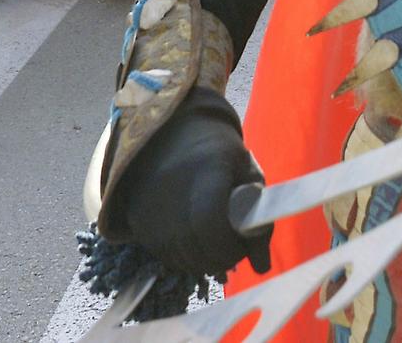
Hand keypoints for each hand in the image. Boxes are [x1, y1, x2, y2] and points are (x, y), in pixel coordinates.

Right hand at [101, 87, 271, 279]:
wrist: (169, 135)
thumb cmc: (217, 153)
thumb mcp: (246, 173)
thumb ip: (260, 220)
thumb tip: (262, 267)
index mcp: (206, 174)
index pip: (213, 226)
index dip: (232, 245)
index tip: (243, 242)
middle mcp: (172, 197)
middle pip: (200, 252)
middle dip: (224, 257)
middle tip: (233, 245)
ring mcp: (151, 213)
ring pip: (184, 261)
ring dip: (206, 260)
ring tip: (216, 240)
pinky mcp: (138, 225)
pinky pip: (167, 258)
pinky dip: (186, 258)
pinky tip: (196, 240)